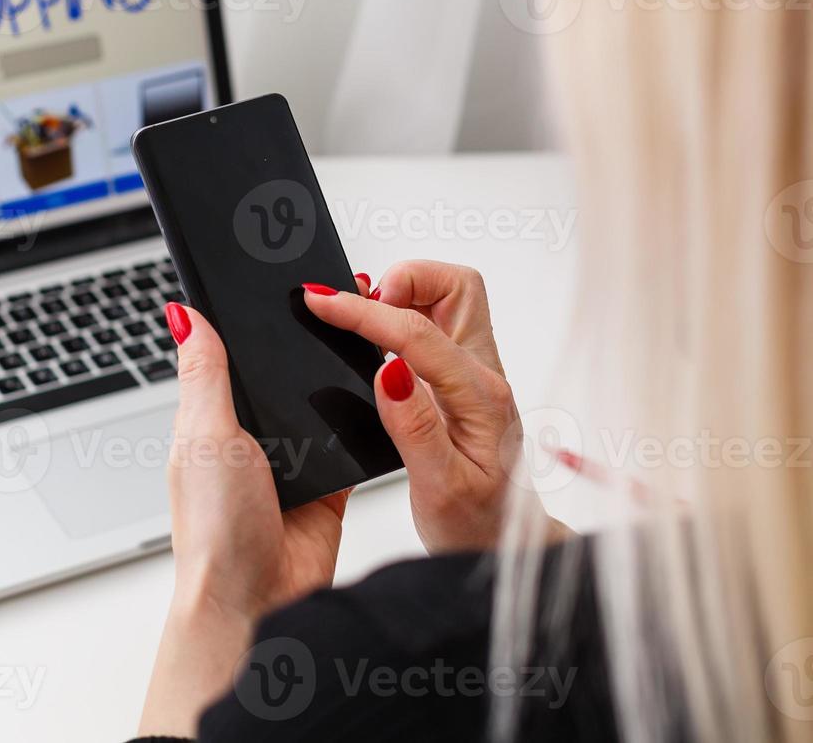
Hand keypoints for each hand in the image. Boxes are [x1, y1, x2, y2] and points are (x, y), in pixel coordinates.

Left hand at [138, 283, 364, 737]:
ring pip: (317, 399)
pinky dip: (362, 421)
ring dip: (331, 385)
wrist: (261, 600)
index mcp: (209, 419)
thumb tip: (184, 313)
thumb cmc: (217, 530)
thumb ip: (205, 373)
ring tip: (352, 345)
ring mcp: (289, 457)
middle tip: (326, 305)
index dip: (244, 319)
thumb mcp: (205, 435)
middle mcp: (247, 435)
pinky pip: (351, 436)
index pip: (226, 354)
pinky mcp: (329, 479)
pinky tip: (372, 397)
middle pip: (277, 372)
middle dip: (298, 348)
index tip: (267, 276)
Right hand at [303, 260, 570, 553]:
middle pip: (455, 285)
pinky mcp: (460, 377)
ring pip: (447, 296)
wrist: (502, 544)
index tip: (321, 301)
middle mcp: (484, 374)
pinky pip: (434, 323)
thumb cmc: (476, 522)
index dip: (364, 311)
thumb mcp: (439, 489)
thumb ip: (414, 427)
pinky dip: (401, 315)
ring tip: (362, 324)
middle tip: (359, 309)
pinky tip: (374, 342)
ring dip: (403, 294)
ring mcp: (475, 372)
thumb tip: (387, 370)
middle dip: (402, 279)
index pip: (418, 332)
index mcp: (479, 398)